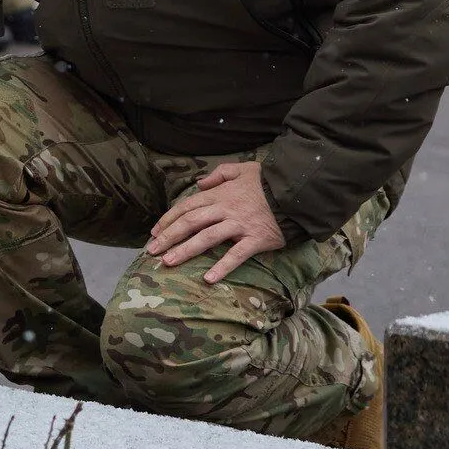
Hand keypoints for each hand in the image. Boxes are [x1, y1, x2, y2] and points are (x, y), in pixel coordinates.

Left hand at [145, 161, 286, 283]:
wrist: (296, 192)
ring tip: (168, 262)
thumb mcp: (242, 169)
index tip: (154, 232)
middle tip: (151, 251)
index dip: (169, 219)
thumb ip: (220, 174)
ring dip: (186, 250)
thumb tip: (200, 183)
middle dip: (169, 237)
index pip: (187, 206)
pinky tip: (209, 279)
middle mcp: (225, 209)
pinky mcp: (255, 239)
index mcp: (219, 194)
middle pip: (191, 222)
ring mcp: (239, 225)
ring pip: (207, 238)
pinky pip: (237, 254)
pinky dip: (223, 267)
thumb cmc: (267, 182)